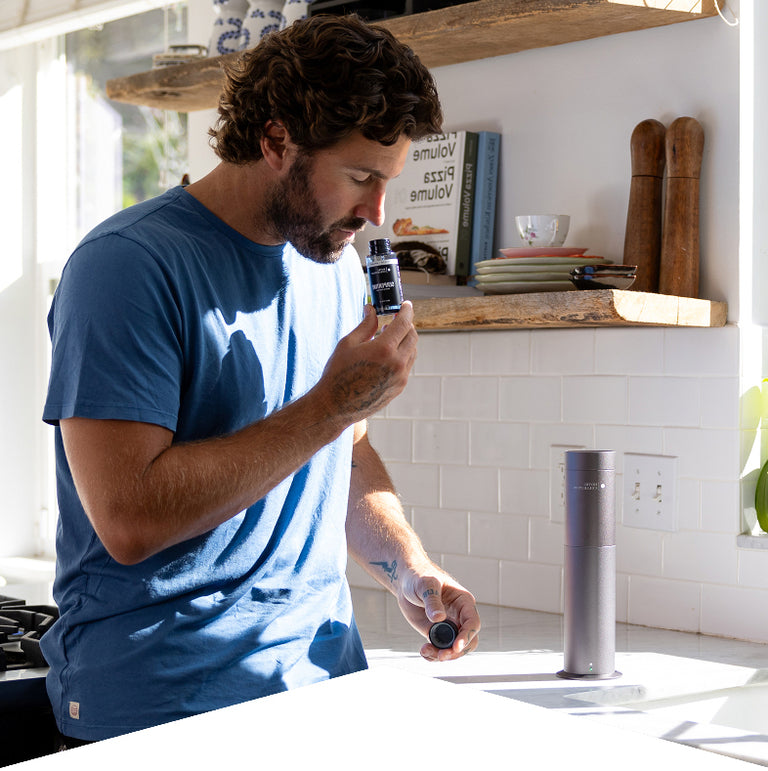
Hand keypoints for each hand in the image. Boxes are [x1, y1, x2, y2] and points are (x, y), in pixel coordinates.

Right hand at [315, 301, 417, 424]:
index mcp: (384, 349)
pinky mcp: (399, 387)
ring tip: (389, 337)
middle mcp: (397, 363)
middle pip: (412, 336)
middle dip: (407, 325)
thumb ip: (365, 325)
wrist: (336, 405)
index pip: (404, 323)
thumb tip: (372, 309)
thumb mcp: (348, 343)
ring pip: (412, 352)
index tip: (406, 305)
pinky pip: (407, 366)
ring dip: (405, 340)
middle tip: (396, 319)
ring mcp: (400, 377)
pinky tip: (388, 354)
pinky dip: (402, 355)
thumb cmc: (338, 373)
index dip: (406, 311)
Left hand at [397, 565, 480, 661]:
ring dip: (444, 655)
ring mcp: (449, 626)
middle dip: (456, 651)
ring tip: (426, 651)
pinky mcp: (436, 633)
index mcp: (463, 602)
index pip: (473, 623)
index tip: (456, 646)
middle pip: (469, 641)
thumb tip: (439, 618)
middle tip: (441, 655)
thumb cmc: (419, 577)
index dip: (467, 636)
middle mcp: (460, 616)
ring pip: (455, 649)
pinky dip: (433, 655)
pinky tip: (424, 651)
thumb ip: (432, 600)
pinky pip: (440, 649)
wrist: (406, 582)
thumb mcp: (425, 585)